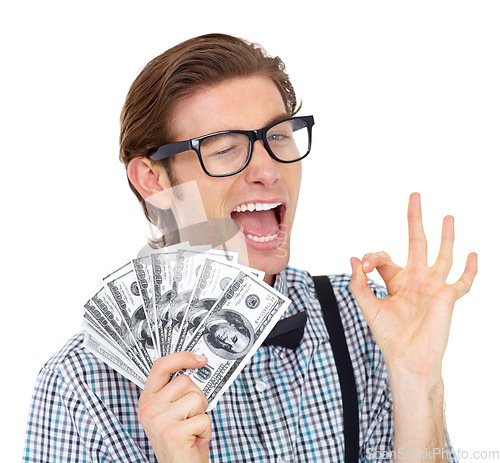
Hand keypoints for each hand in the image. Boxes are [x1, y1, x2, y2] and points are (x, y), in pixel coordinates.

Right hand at [138, 352, 210, 462]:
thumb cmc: (182, 440)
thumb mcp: (175, 410)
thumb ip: (178, 390)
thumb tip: (197, 365)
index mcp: (148, 400)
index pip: (161, 367)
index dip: (181, 357)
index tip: (199, 359)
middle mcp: (149, 409)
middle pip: (185, 381)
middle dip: (197, 397)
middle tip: (191, 416)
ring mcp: (159, 421)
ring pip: (196, 398)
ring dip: (201, 415)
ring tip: (191, 428)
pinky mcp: (172, 433)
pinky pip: (203, 418)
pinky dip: (205, 430)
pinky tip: (194, 440)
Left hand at [349, 193, 476, 378]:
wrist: (407, 359)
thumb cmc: (389, 336)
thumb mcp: (369, 307)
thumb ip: (359, 284)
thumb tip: (353, 259)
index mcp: (395, 280)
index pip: (384, 257)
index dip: (372, 256)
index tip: (363, 265)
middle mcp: (415, 279)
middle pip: (416, 242)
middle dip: (414, 220)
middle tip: (414, 196)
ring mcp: (433, 286)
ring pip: (442, 255)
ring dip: (445, 236)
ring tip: (447, 216)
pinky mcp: (447, 297)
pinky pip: (463, 282)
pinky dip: (469, 270)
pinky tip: (472, 254)